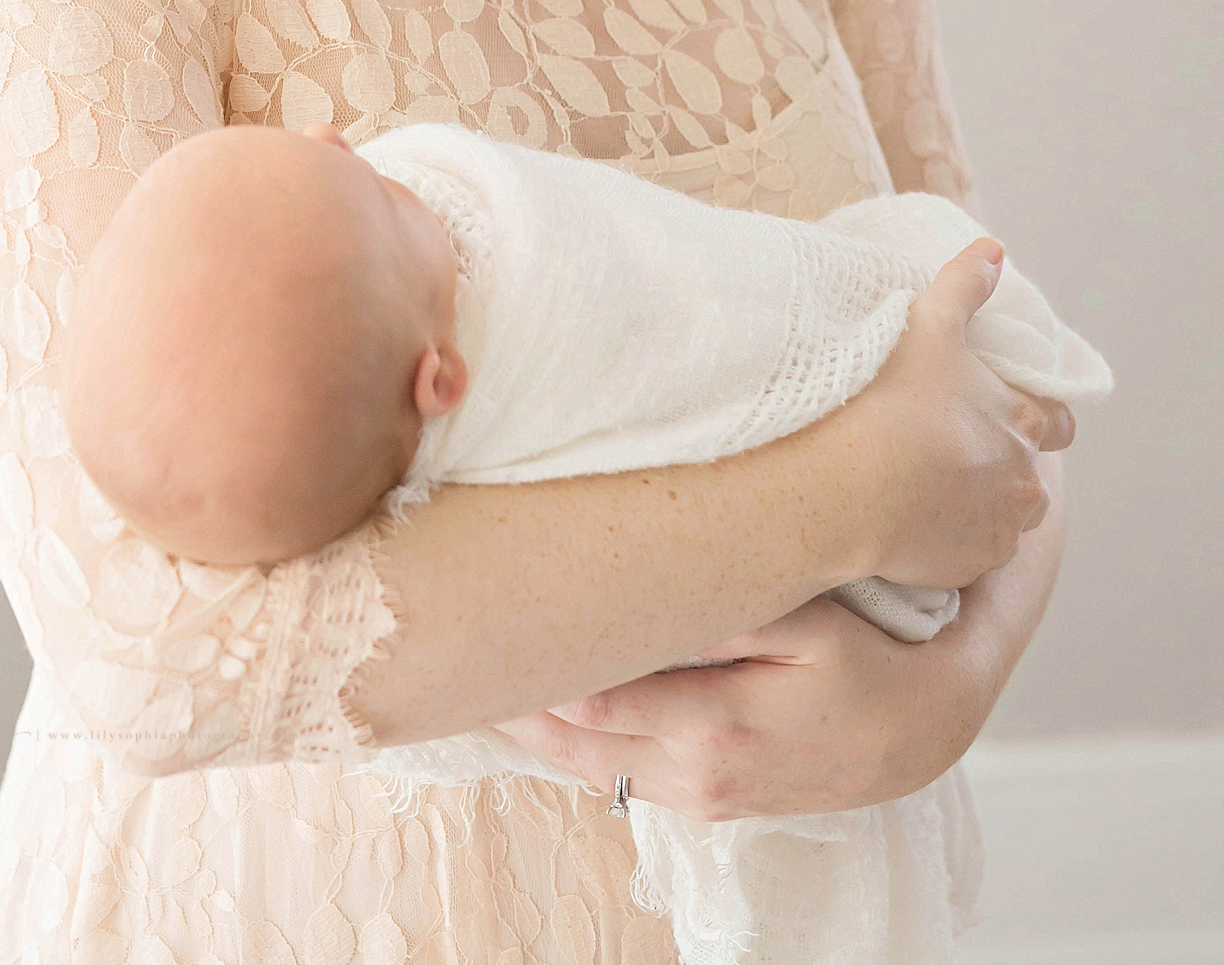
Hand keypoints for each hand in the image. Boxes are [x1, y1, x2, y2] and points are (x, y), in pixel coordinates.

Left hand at [492, 595, 981, 819]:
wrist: (934, 729)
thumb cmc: (876, 661)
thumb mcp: (813, 624)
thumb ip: (728, 611)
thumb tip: (646, 592)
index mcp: (713, 728)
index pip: (588, 694)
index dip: (532, 654)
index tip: (485, 603)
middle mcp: (695, 772)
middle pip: (571, 737)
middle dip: (514, 690)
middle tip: (453, 637)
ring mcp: (701, 790)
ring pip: (588, 763)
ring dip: (534, 722)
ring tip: (478, 666)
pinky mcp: (710, 796)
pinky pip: (619, 773)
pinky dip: (573, 742)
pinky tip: (542, 705)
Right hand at [830, 238, 1074, 588]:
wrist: (844, 485)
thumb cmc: (887, 397)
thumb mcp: (927, 323)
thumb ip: (965, 286)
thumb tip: (993, 250)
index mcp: (1022, 419)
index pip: (1056, 420)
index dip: (1034, 413)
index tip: (1001, 408)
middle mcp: (1024, 478)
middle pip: (1029, 472)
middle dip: (1003, 461)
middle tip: (954, 445)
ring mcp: (1000, 528)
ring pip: (1003, 515)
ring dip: (980, 502)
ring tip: (927, 484)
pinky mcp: (969, 566)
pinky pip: (969, 552)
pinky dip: (950, 537)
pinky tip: (911, 517)